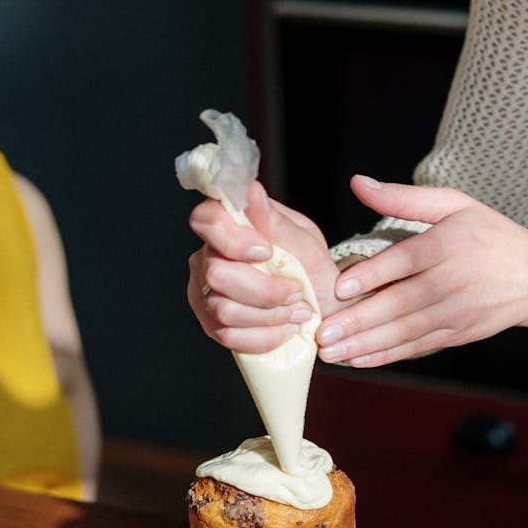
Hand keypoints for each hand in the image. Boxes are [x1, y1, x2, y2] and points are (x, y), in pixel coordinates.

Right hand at [187, 180, 341, 353]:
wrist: (322, 307)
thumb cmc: (311, 268)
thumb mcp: (305, 241)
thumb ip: (275, 221)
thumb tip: (251, 190)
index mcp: (228, 225)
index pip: (206, 220)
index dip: (232, 239)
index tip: (266, 251)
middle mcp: (208, 255)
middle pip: (216, 274)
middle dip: (265, 291)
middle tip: (297, 293)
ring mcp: (205, 290)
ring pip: (223, 309)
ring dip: (269, 316)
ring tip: (297, 312)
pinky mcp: (210, 322)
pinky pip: (227, 335)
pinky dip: (263, 337)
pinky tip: (285, 330)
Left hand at [316, 176, 527, 368]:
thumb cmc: (489, 234)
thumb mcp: (453, 204)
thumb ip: (403, 197)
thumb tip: (358, 183)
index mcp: (449, 244)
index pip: (406, 260)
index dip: (374, 274)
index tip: (341, 287)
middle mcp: (453, 280)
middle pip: (401, 302)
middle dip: (359, 321)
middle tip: (322, 333)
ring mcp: (457, 311)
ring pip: (407, 330)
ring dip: (367, 344)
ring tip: (332, 353)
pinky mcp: (458, 333)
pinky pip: (418, 346)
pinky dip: (389, 356)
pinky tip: (360, 360)